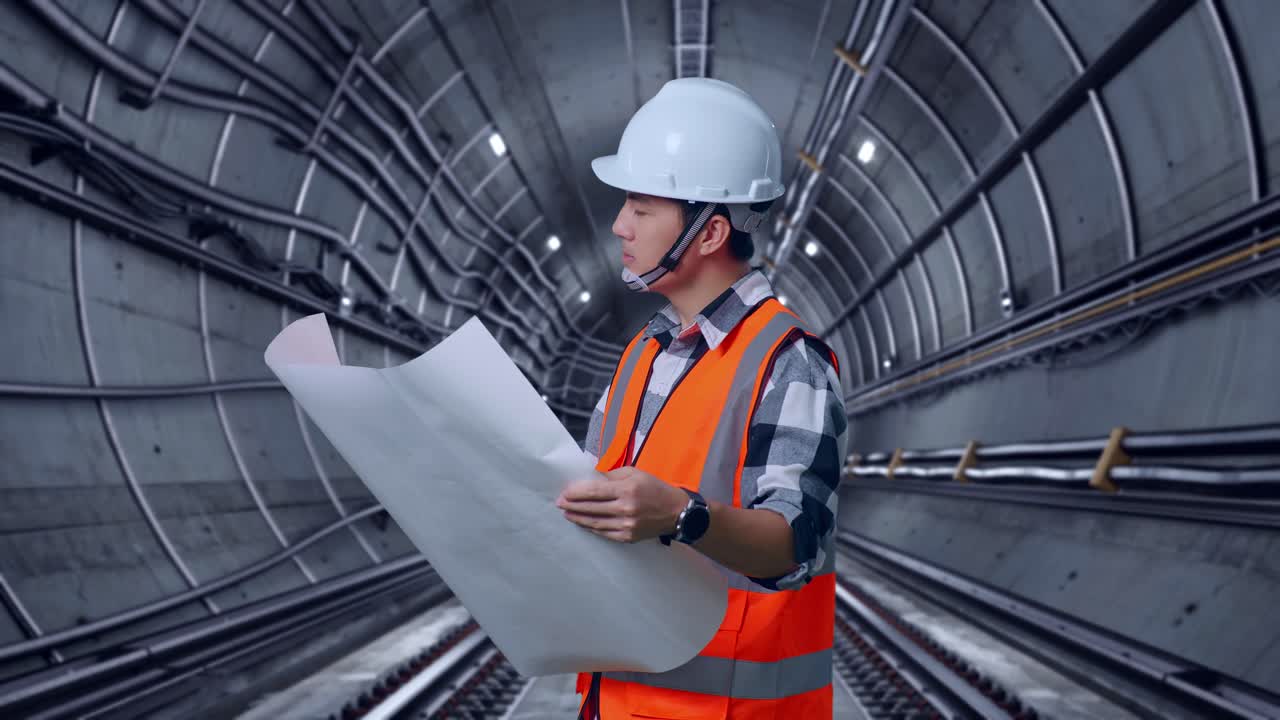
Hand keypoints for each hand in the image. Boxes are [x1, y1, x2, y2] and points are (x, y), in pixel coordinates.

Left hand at [556, 467, 689, 542]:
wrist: (676, 512)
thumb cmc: (654, 488)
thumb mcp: (636, 473)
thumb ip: (613, 475)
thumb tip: (593, 478)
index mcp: (627, 489)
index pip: (594, 491)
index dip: (576, 492)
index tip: (564, 492)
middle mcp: (625, 508)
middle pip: (591, 508)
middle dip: (572, 505)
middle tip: (559, 503)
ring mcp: (626, 525)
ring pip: (595, 522)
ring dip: (578, 518)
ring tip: (566, 514)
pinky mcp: (628, 537)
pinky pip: (604, 532)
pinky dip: (592, 528)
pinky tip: (584, 523)